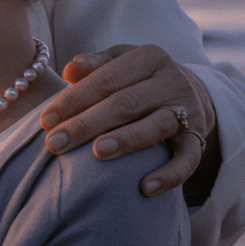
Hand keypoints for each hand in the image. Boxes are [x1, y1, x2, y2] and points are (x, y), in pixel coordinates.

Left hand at [39, 44, 218, 197]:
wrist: (191, 93)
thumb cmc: (138, 79)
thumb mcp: (120, 62)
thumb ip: (96, 65)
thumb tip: (70, 68)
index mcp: (148, 57)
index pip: (105, 79)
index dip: (73, 99)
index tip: (45, 120)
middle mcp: (171, 81)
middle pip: (125, 103)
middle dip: (87, 124)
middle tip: (55, 143)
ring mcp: (188, 110)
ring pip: (156, 126)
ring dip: (126, 141)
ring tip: (98, 153)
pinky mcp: (199, 138)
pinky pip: (188, 159)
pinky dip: (169, 175)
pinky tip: (145, 188)